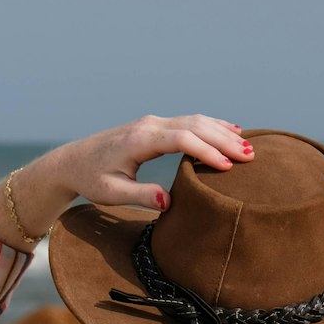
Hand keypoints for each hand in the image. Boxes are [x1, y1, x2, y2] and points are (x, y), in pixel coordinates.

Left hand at [0, 113, 254, 250]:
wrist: (72, 161)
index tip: (228, 166)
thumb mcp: (111, 194)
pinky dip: (211, 126)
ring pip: (195, 121)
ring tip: (248, 146)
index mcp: (139, 140)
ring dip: (222, 132)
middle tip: (250, 155)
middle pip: (195, 126)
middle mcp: (149, 125)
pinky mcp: (155, 126)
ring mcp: (153, 123)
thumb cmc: (91, 180)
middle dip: (224, 140)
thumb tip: (167, 202)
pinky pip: (189, 122)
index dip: (207, 151)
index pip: (182, 139)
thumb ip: (139, 196)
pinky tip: (230, 131)